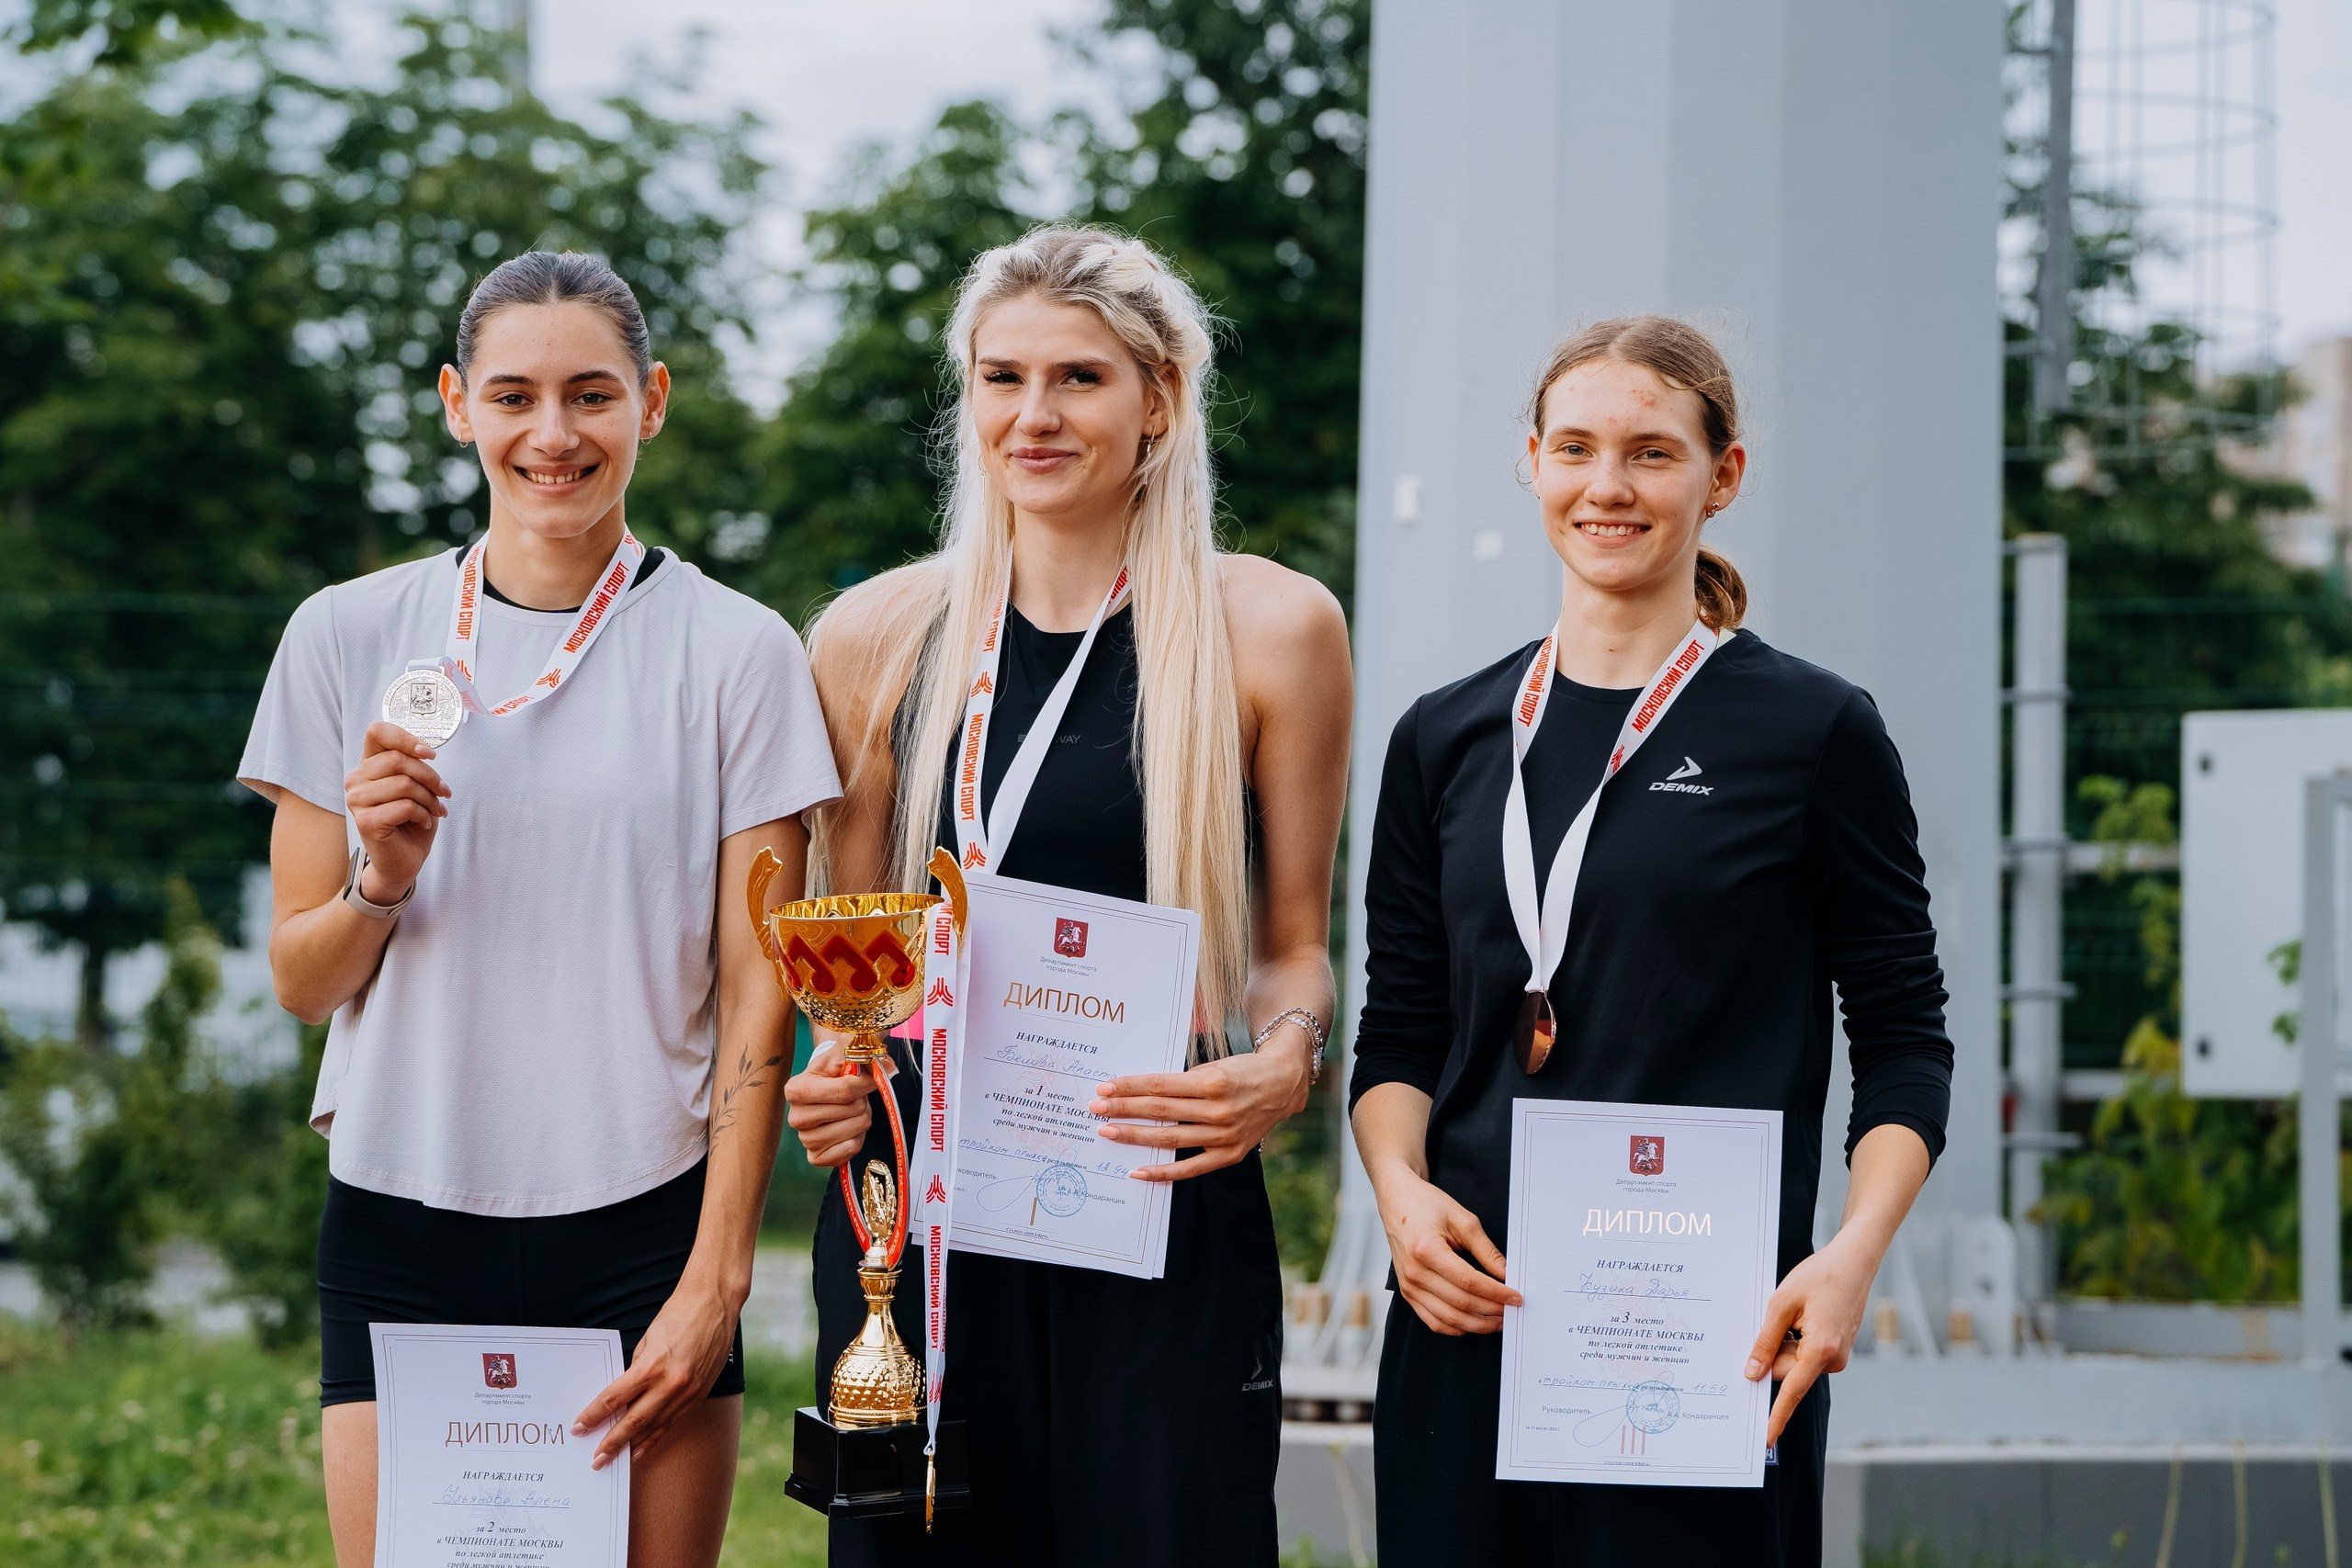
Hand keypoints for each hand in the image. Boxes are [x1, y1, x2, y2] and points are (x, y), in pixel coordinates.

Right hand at [345, 721, 448, 900]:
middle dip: (430, 777)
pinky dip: (423, 815)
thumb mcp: (416, 787)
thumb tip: (425, 752)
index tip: (428, 754)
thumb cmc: (410, 822)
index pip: (377, 732)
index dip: (405, 737)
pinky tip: (424, 823)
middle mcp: (356, 780)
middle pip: (398, 760)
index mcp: (368, 766)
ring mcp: (356, 801)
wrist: (403, 861)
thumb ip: (413, 766)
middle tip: (443, 794)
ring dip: (429, 799)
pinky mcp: (366, 821)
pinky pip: (405, 806)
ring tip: (434, 811)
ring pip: (404, 784)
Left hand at [573, 1277, 738, 1469]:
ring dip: (632, 1445)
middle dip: (612, 1442)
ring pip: (654, 1426)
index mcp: (652, 1365)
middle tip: (596, 1460)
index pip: (615, 1398)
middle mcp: (671, 1383)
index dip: (594, 1415)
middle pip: (634, 1420)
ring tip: (615, 1460)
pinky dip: (655, 1437)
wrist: (716, 1304)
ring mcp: (687, 1391)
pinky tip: (641, 1449)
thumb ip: (637, 1370)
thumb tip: (624, 1396)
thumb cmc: (678, 1315)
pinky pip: (672, 1421)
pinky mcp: (699, 1394)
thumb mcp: (648, 1341)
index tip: (580, 1427)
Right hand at [784, 1041, 877, 1167]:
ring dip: (862, 1118)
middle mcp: (796, 1117)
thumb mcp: (845, 1053)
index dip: (866, 1083)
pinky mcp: (816, 1157)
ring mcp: (805, 1140)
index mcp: (797, 1089)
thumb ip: (865, 1054)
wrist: (825, 1087)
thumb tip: (887, 1065)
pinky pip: (851, 1149)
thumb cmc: (834, 1069)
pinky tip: (848, 1128)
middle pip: (853, 1110)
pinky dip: (857, 1138)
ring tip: (850, 1111)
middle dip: (862, 1100)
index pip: (845, 1090)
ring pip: (855, 1129)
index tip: (870, 1077)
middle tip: (854, 1097)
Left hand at [1089, 1032, 1312, 1180]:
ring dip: (1135, 1136)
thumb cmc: (1243, 1070)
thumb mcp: (1214, 1065)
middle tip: (1095, 1109)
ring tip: (1108, 1132)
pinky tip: (1137, 1170)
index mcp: (1213, 1082)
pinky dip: (1163, 1172)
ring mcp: (1225, 1135)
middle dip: (1124, 1109)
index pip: (1161, 1086)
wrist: (1284, 1084)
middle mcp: (1219, 1110)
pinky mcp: (1230, 1155)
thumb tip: (1141, 1091)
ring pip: (1170, 1139)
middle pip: (1161, 1111)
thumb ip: (1182, 1081)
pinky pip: (1191, 1168)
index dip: (1130, 1088)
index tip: (1105, 1088)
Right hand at [1369, 1164, 1519, 1334]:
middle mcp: (1415, 1272)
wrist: (1397, 1201)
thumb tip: (1506, 1274)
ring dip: (1477, 1325)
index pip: (1469, 1282)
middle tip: (1511, 1310)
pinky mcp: (1407, 1292)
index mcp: (1427, 1249)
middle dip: (1491, 1310)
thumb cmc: (1426, 1205)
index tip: (1515, 1297)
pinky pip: (1433, 1321)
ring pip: (1448, 1319)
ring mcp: (1408, 1285)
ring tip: (1498, 1320)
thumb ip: (1486, 1250)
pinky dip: (1456, 1327)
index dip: (1496, 1293)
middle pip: (1460, 1303)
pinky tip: (1473, 1323)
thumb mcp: (1463, 1220)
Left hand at [1743, 1232, 1874, 1445]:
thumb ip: (1765, 1341)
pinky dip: (1794, 1339)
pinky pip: (1805, 1353)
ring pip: (1794, 1362)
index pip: (1791, 1392)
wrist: (1855, 1261)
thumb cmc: (1820, 1276)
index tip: (1764, 1438)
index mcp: (1820, 1351)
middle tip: (1776, 1318)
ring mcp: (1836, 1356)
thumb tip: (1752, 1372)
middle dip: (1772, 1352)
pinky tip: (1800, 1315)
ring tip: (1794, 1311)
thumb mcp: (1782, 1304)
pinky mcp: (1836, 1349)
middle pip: (1786, 1371)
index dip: (1775, 1416)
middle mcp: (1832, 1360)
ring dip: (1784, 1342)